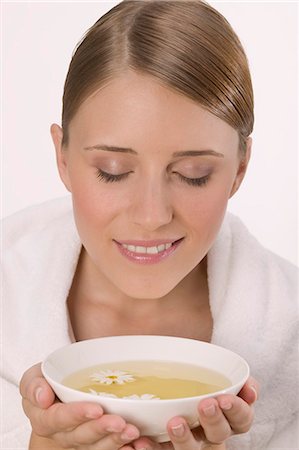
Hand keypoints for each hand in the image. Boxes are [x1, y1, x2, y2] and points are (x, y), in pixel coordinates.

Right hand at [20, 363, 139, 448]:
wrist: (57, 392)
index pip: (58, 419)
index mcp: (45, 420)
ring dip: (115, 440)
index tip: (96, 408)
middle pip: (82, 436)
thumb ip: (33, 385)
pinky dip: (122, 447)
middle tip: (120, 422)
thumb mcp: (34, 377)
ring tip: (132, 431)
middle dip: (101, 429)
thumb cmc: (47, 383)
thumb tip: (42, 397)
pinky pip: (109, 449)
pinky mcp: (97, 443)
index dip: (77, 415)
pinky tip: (136, 444)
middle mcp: (63, 435)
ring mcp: (81, 441)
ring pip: (97, 446)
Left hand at [133, 376, 258, 449]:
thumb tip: (249, 387)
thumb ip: (235, 378)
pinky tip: (141, 441)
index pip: (242, 419)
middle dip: (214, 420)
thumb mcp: (217, 374)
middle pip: (219, 434)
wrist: (169, 382)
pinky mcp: (166, 448)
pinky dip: (151, 449)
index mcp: (226, 416)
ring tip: (175, 423)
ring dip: (185, 439)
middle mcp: (210, 433)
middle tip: (205, 404)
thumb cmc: (198, 379)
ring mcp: (189, 443)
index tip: (226, 398)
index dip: (237, 411)